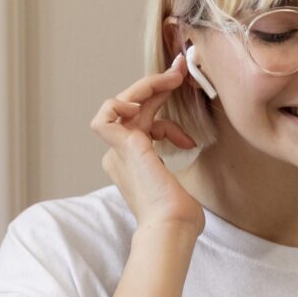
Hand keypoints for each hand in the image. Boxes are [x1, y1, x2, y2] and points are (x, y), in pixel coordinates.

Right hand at [91, 55, 206, 234]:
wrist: (173, 227)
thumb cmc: (179, 214)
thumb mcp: (182, 177)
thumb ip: (179, 160)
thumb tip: (193, 144)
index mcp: (135, 161)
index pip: (144, 119)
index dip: (162, 100)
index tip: (182, 86)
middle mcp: (122, 155)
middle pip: (133, 108)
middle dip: (156, 85)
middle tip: (179, 69)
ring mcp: (120, 152)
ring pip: (120, 105)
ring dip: (145, 87)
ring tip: (171, 80)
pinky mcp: (123, 148)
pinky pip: (105, 118)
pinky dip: (118, 105)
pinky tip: (141, 106)